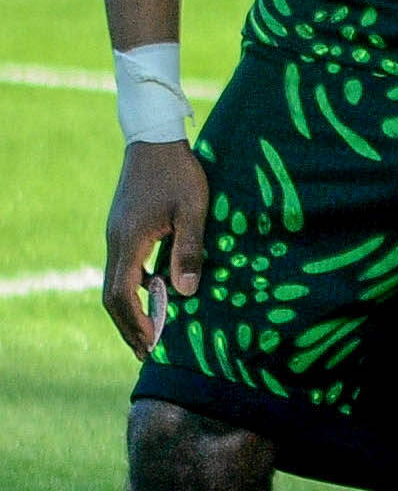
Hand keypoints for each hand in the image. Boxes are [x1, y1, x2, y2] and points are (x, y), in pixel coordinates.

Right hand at [102, 140, 206, 357]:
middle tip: (146, 351)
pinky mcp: (123, 228)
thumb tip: (184, 293)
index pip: (121, 294)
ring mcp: (116, 235)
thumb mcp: (192, 210)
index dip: (135, 322)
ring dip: (132, 308)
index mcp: (128, 241)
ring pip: (115, 282)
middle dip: (128, 325)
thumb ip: (188, 250)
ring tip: (152, 330)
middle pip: (112, 295)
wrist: (154, 139)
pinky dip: (136, 287)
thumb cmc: (178, 172)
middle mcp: (115, 242)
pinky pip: (124, 267)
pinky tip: (157, 293)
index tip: (151, 343)